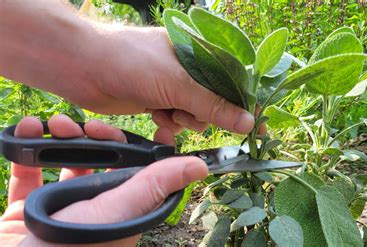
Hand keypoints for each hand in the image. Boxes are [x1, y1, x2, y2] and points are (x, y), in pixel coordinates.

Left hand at [0, 1, 254, 134]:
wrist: (81, 66)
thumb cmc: (131, 61)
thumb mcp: (177, 83)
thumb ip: (213, 105)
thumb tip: (247, 122)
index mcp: (199, 53)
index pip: (233, 81)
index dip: (245, 104)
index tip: (258, 129)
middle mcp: (188, 70)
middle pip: (215, 104)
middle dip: (204, 114)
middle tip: (188, 112)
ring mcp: (171, 87)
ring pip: (194, 116)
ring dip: (184, 121)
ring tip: (167, 113)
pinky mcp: (155, 102)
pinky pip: (174, 122)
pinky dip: (168, 126)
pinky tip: (156, 121)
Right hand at [0, 115, 207, 245]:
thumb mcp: (117, 211)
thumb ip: (154, 186)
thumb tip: (199, 167)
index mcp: (124, 208)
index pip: (144, 172)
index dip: (147, 148)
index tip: (151, 127)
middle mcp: (96, 207)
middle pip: (104, 161)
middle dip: (98, 137)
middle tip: (89, 126)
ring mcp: (62, 207)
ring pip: (68, 162)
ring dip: (63, 138)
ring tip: (55, 125)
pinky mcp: (27, 209)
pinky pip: (29, 172)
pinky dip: (26, 149)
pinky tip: (27, 130)